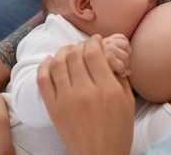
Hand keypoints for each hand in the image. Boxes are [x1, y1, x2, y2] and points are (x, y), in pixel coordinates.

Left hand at [37, 35, 134, 154]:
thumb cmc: (118, 131)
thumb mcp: (128, 102)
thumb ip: (119, 76)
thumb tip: (108, 56)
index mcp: (107, 89)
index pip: (94, 53)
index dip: (94, 41)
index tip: (96, 40)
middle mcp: (85, 92)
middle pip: (75, 54)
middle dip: (80, 44)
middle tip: (84, 46)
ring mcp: (65, 100)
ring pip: (57, 62)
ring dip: (63, 51)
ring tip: (69, 50)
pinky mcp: (53, 108)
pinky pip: (43, 79)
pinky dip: (44, 65)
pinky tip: (50, 60)